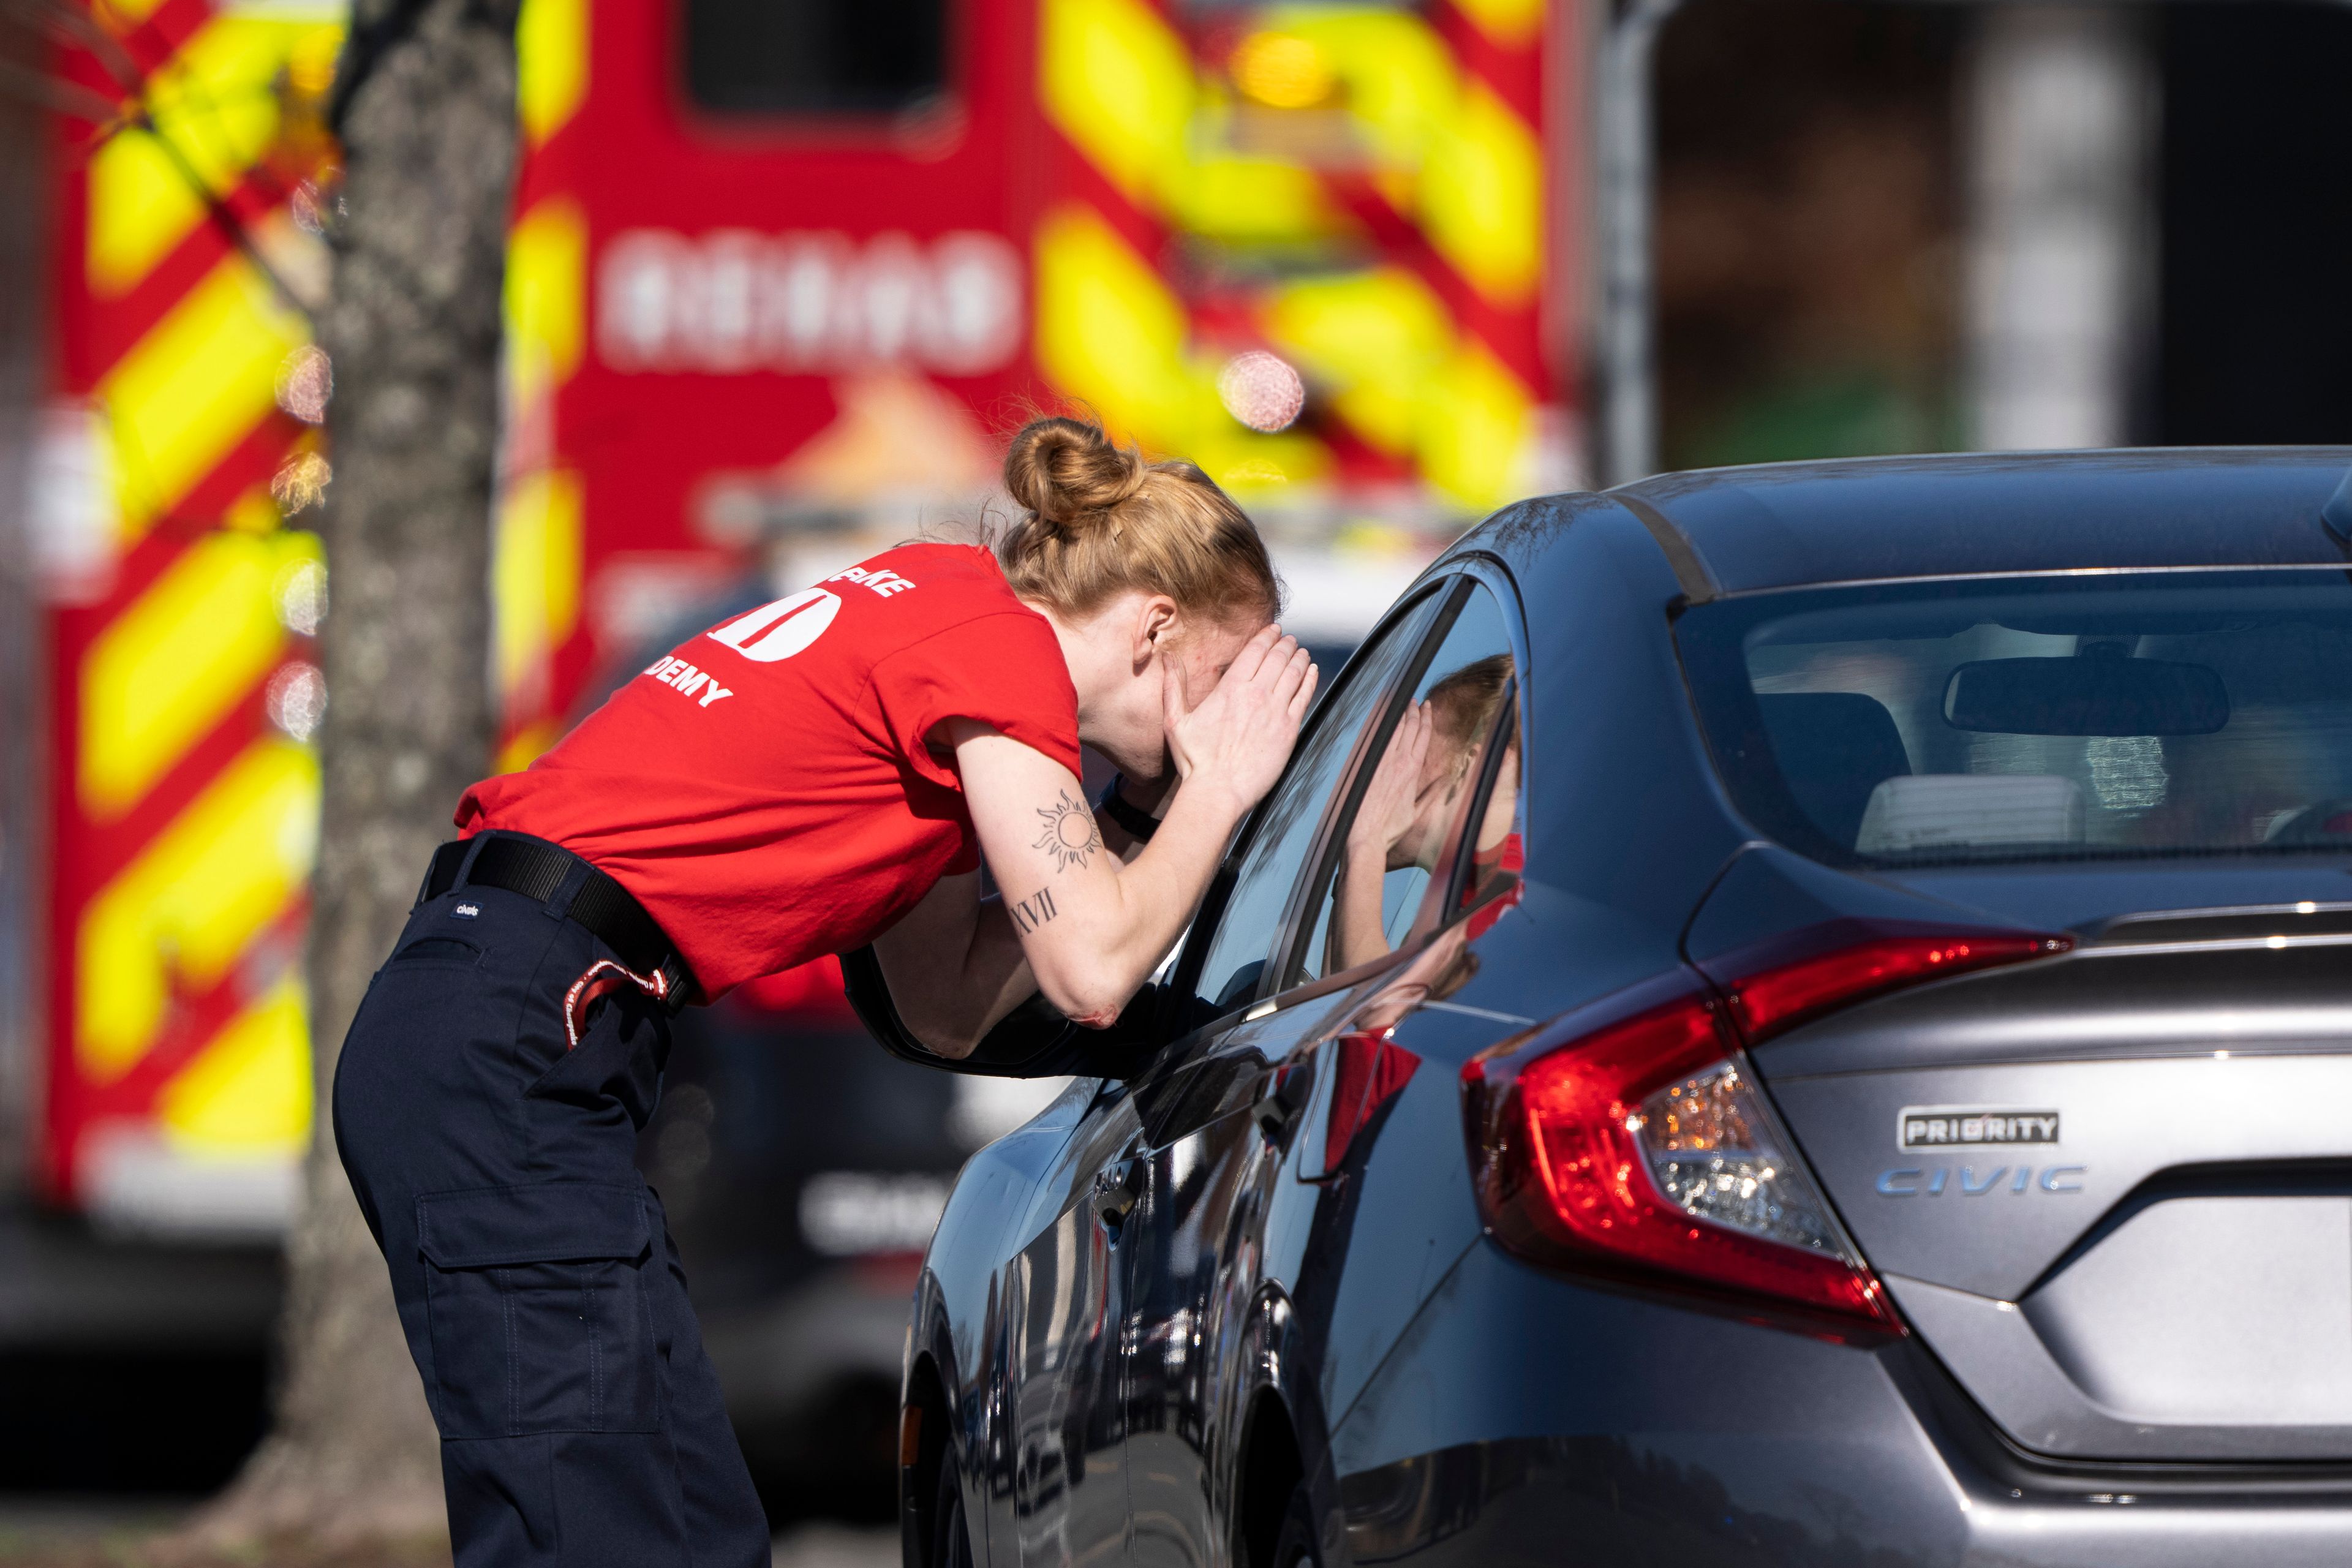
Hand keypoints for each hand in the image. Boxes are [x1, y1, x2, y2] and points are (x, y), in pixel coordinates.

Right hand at [1164, 624, 1316, 814]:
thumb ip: (1173, 685)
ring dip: (1300, 658)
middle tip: (1289, 639)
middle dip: (1285, 644)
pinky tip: (1312, 672)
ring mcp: (1276, 712)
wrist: (1218, 791)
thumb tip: (1167, 657)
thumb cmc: (1195, 760)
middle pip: (1277, 658)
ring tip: (1302, 652)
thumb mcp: (1175, 720)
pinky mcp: (1289, 730)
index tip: (1274, 630)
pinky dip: (1310, 680)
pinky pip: (1305, 697)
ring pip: (1294, 673)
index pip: (1254, 651)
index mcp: (1230, 688)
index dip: (1266, 636)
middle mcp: (1256, 694)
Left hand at [1348, 701, 1431, 860]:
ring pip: (1392, 730)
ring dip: (1398, 715)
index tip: (1428, 706)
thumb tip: (1445, 780)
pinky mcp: (1365, 765)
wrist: (1365, 834)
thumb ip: (1431, 793)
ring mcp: (1379, 761)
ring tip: (1402, 705)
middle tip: (1415, 701)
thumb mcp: (1417, 811)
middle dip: (1413, 711)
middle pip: (1408, 727)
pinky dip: (1381, 726)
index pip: (1422, 735)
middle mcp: (1397, 761)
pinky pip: (1375, 739)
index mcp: (1412, 770)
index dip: (1426, 718)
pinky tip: (1382, 718)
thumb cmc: (1391, 827)